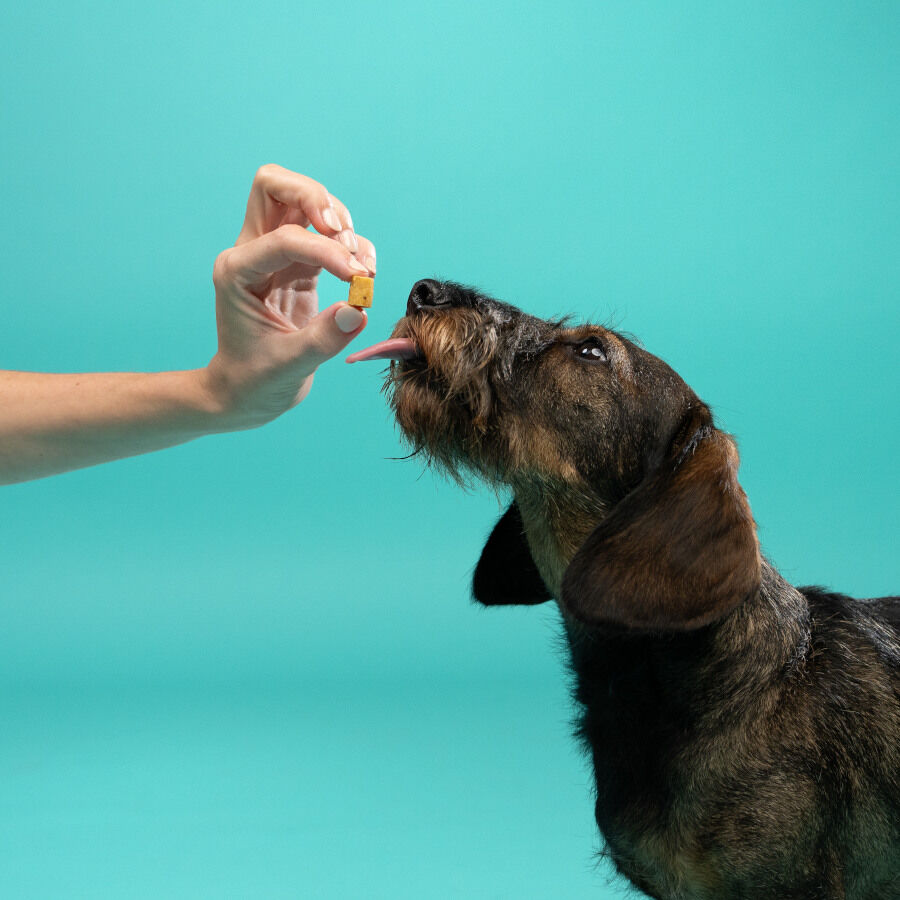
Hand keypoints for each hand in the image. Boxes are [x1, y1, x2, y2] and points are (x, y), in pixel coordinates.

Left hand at [204, 164, 375, 427]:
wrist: (246, 393)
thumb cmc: (255, 381)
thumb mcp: (287, 367)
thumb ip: (322, 339)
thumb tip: (357, 310)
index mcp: (237, 271)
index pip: (285, 237)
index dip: (326, 251)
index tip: (358, 278)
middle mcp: (252, 253)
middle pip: (275, 185)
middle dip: (315, 198)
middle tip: (342, 233)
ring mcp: (276, 256)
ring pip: (303, 201)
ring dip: (340, 221)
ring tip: (360, 267)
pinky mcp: (299, 267)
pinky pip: (326, 236)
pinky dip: (351, 244)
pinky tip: (365, 273)